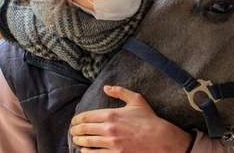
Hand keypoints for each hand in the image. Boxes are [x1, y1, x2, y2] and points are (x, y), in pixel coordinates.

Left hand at [70, 85, 192, 152]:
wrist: (160, 138)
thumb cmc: (148, 119)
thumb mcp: (136, 100)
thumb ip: (120, 91)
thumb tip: (106, 87)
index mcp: (111, 114)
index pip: (87, 116)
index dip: (77, 119)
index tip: (74, 121)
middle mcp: (109, 128)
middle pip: (84, 129)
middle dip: (75, 130)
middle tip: (73, 131)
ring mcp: (111, 143)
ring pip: (88, 142)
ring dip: (79, 141)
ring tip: (77, 141)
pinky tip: (84, 151)